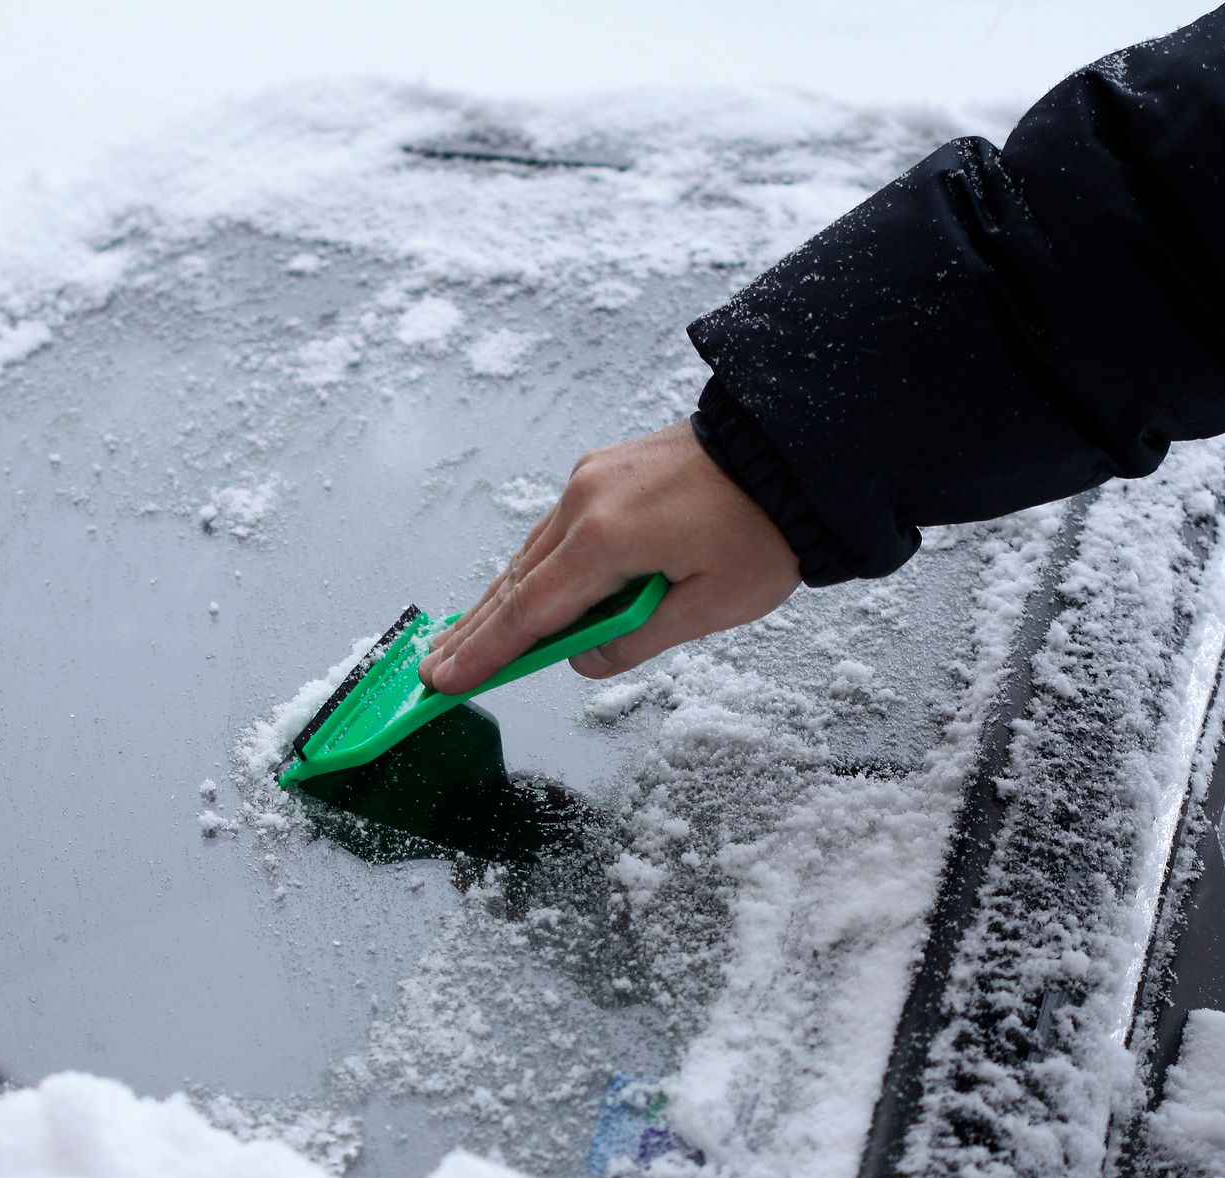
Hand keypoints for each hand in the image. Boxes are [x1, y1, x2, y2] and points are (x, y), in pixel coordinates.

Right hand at [419, 419, 801, 692]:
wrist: (790, 448)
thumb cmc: (763, 528)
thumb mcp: (710, 606)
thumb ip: (636, 640)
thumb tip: (583, 660)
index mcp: (607, 539)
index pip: (530, 612)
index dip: (485, 654)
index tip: (445, 682)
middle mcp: (584, 502)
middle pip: (516, 582)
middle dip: (474, 632)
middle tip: (433, 669)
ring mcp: (590, 479)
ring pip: (532, 554)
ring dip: (499, 601)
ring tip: (462, 640)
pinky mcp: (602, 470)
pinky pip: (554, 530)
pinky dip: (531, 568)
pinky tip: (516, 592)